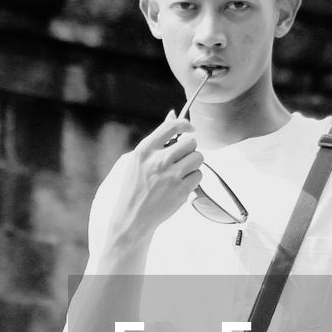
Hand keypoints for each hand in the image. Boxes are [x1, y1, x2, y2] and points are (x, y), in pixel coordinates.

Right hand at [110, 113, 203, 242]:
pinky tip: (181, 185)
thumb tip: (173, 114)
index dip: (185, 124)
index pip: (171, 126)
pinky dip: (193, 179)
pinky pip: (199, 175)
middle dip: (190, 149)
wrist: (133, 217)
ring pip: (198, 158)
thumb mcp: (138, 159)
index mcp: (144, 150)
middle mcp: (158, 160)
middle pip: (191, 142)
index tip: (190, 128)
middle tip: (182, 158)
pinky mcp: (181, 190)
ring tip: (181, 172)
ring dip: (193, 164)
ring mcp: (171, 176)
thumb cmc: (135, 187)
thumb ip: (158, 138)